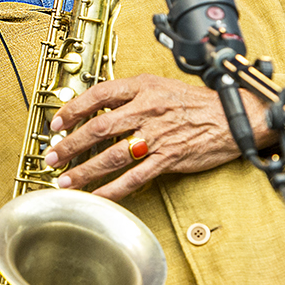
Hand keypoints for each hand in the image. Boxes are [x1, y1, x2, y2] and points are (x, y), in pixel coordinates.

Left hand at [42, 74, 272, 200]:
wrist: (234, 117)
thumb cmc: (197, 103)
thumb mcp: (162, 86)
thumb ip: (132, 96)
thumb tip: (100, 108)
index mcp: (143, 88)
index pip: (99, 95)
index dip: (73, 109)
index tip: (56, 122)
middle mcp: (147, 110)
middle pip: (98, 128)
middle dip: (69, 145)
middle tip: (51, 157)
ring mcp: (157, 136)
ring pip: (112, 156)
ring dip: (84, 171)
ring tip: (65, 181)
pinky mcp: (168, 159)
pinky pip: (135, 178)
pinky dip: (113, 190)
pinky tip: (97, 197)